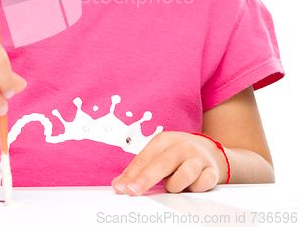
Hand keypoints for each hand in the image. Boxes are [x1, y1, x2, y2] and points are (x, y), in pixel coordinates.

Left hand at [112, 131, 227, 194]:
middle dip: (146, 179)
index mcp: (164, 140)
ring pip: (185, 175)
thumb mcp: (158, 154)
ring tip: (172, 186)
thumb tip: (119, 185)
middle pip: (162, 164)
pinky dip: (195, 188)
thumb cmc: (177, 154)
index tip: (121, 187)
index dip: (131, 174)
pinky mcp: (212, 171)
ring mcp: (198, 158)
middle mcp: (181, 147)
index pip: (144, 158)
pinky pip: (203, 184)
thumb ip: (140, 168)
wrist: (209, 150)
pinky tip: (192, 186)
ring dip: (175, 185)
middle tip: (133, 191)